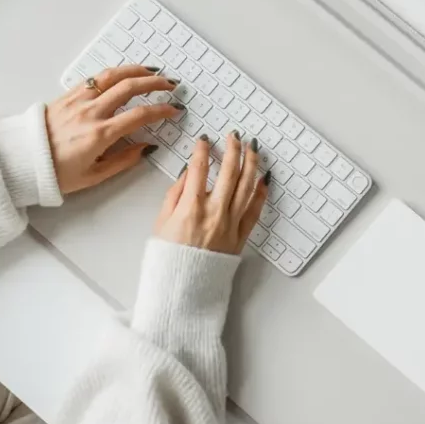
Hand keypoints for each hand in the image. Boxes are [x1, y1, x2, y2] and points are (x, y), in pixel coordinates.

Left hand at [47, 65, 180, 194]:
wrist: (22, 161)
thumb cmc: (55, 173)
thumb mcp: (94, 176)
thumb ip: (124, 160)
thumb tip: (147, 148)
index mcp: (100, 135)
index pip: (140, 115)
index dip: (162, 110)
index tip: (174, 110)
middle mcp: (91, 113)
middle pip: (130, 88)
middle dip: (155, 83)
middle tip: (170, 85)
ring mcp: (79, 100)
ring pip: (113, 76)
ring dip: (136, 71)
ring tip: (152, 72)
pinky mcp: (68, 95)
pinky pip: (96, 78)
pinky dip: (114, 72)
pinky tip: (124, 73)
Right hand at [154, 132, 268, 254]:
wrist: (183, 287)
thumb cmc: (169, 257)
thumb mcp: (161, 222)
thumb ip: (175, 194)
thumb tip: (187, 174)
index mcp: (190, 207)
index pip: (198, 168)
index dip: (201, 149)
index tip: (204, 140)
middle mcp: (214, 212)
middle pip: (228, 171)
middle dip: (232, 148)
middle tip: (234, 136)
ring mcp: (230, 223)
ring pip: (246, 186)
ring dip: (251, 163)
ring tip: (252, 148)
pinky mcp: (241, 236)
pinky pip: (255, 210)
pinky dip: (261, 192)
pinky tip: (264, 179)